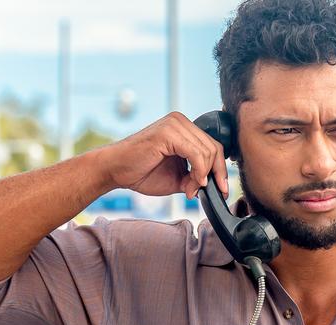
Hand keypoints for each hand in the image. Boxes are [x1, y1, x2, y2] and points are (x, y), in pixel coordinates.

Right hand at [96, 112, 228, 199]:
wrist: (115, 170)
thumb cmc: (141, 172)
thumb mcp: (177, 177)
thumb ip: (195, 177)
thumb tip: (212, 185)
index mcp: (183, 128)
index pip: (214, 146)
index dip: (220, 170)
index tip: (220, 189)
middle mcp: (180, 121)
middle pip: (215, 148)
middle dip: (215, 175)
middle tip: (203, 192)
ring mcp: (175, 124)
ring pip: (207, 152)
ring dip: (203, 177)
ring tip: (189, 190)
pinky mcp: (168, 133)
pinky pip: (196, 154)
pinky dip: (198, 172)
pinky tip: (190, 185)